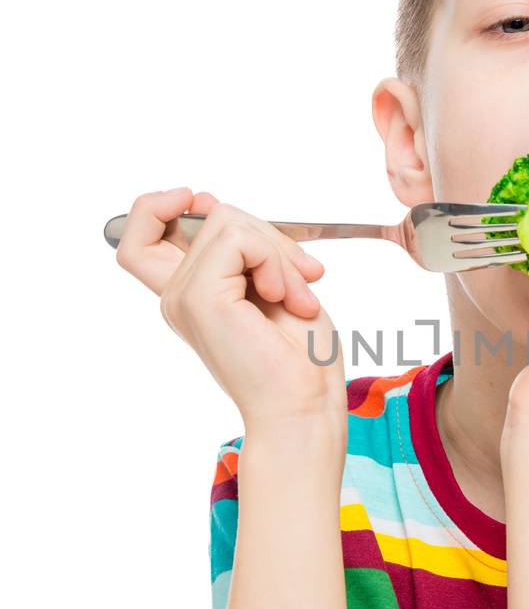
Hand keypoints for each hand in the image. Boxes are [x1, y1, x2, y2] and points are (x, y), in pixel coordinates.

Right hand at [114, 186, 347, 433]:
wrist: (306, 405)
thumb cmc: (299, 360)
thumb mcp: (271, 283)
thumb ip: (239, 247)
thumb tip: (208, 203)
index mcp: (189, 294)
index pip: (141, 232)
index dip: (161, 205)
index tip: (204, 204)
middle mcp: (177, 295)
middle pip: (207, 215)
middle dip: (267, 233)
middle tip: (304, 274)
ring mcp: (183, 296)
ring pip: (227, 220)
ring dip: (279, 252)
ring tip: (297, 296)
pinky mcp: (201, 298)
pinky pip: (238, 239)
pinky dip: (274, 260)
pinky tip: (284, 298)